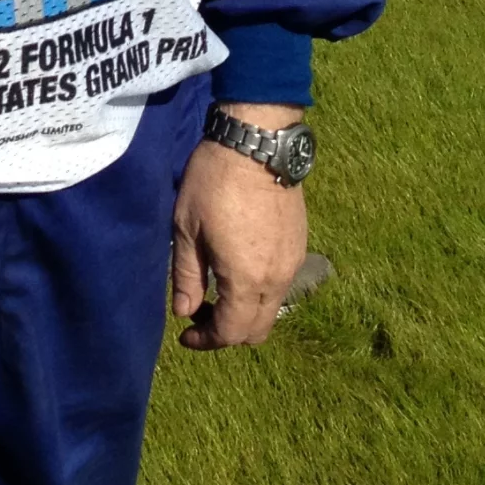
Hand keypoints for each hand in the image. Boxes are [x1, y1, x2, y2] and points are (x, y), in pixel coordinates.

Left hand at [171, 104, 308, 351]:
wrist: (256, 143)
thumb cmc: (213, 183)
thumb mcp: (187, 229)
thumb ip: (187, 276)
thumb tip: (184, 312)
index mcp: (246, 278)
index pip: (231, 332)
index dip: (206, 341)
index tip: (185, 333)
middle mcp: (276, 278)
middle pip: (258, 331)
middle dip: (227, 333)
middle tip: (201, 314)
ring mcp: (293, 262)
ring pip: (272, 309)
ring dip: (245, 312)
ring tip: (218, 290)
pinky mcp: (300, 245)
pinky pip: (281, 285)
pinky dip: (259, 292)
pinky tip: (239, 269)